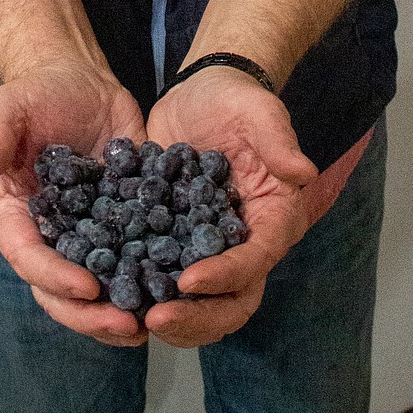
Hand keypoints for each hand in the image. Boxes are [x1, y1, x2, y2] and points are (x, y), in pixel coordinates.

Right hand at [0, 59, 148, 346]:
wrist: (81, 82)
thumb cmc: (37, 95)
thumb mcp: (9, 106)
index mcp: (15, 218)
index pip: (29, 258)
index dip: (56, 278)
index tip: (89, 286)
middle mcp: (49, 238)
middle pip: (61, 292)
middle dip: (91, 315)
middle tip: (128, 324)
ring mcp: (86, 238)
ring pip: (98, 291)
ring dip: (120, 313)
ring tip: (151, 326)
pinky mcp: (121, 228)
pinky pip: (132, 263)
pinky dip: (151, 282)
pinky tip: (178, 293)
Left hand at [143, 68, 317, 347]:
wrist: (203, 91)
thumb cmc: (238, 101)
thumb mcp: (260, 112)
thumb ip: (279, 142)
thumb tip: (304, 173)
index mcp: (272, 221)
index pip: (254, 263)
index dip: (224, 278)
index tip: (188, 281)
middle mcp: (244, 245)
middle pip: (230, 302)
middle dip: (195, 319)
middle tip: (154, 321)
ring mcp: (207, 248)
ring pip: (197, 304)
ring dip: (169, 318)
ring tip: (130, 319)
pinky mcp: (174, 241)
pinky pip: (162, 278)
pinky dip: (142, 292)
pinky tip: (108, 294)